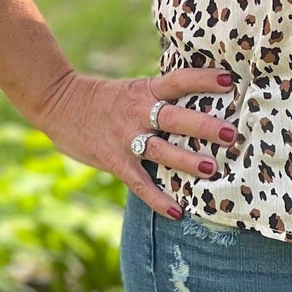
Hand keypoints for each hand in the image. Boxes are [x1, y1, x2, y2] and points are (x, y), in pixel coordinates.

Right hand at [33, 67, 238, 218]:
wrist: (60, 105)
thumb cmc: (106, 98)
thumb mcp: (135, 89)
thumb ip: (162, 97)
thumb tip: (203, 101)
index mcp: (145, 91)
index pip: (178, 81)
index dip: (202, 79)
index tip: (228, 80)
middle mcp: (138, 113)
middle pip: (174, 118)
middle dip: (203, 126)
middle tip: (230, 133)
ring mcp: (126, 138)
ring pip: (160, 150)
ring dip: (186, 159)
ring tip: (211, 168)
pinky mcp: (116, 161)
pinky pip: (140, 183)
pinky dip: (158, 199)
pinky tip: (178, 212)